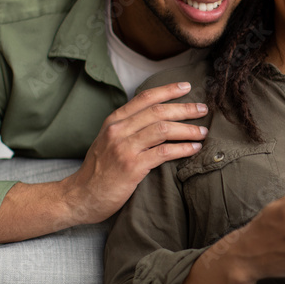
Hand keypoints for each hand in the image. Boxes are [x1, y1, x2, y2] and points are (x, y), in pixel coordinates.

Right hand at [60, 82, 208, 225]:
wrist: (80, 197)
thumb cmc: (99, 170)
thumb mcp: (108, 141)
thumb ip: (128, 128)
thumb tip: (157, 119)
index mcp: (113, 121)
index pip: (144, 98)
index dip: (168, 90)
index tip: (187, 86)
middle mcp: (118, 130)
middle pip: (158, 111)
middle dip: (185, 109)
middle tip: (203, 109)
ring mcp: (124, 148)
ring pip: (163, 129)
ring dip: (187, 130)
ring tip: (203, 132)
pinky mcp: (131, 167)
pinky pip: (163, 152)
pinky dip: (182, 149)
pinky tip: (194, 149)